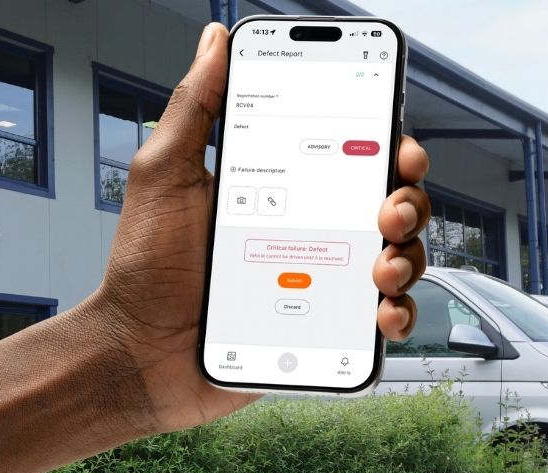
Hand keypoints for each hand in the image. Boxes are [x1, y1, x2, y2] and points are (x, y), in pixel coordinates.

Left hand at [84, 23, 429, 435]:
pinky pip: (383, 319)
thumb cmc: (146, 269)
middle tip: (389, 209)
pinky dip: (398, 314)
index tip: (396, 143)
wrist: (138, 354)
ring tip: (381, 265)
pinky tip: (382, 312)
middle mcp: (309, 231)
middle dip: (408, 199)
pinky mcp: (326, 331)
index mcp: (281, 190)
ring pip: (399, 258)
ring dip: (409, 255)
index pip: (350, 154)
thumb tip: (214, 42)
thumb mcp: (165, 175)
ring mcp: (321, 281)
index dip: (386, 143)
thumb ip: (194, 107)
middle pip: (389, 203)